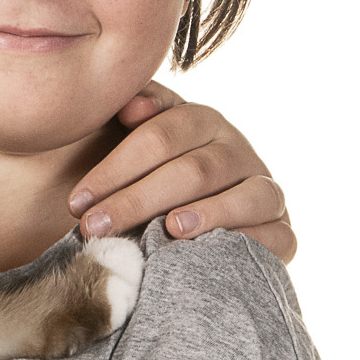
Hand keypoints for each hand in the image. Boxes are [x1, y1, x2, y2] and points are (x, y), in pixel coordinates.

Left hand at [70, 84, 294, 262]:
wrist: (184, 231)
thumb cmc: (143, 183)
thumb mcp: (131, 145)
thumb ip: (127, 114)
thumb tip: (131, 106)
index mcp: (201, 121)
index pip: (159, 136)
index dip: (115, 168)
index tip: (77, 202)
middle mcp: (238, 151)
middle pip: (193, 170)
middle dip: (138, 200)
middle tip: (95, 228)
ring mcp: (265, 191)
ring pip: (244, 197)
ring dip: (206, 213)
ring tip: (168, 229)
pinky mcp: (283, 232)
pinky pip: (276, 237)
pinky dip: (248, 243)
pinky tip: (213, 253)